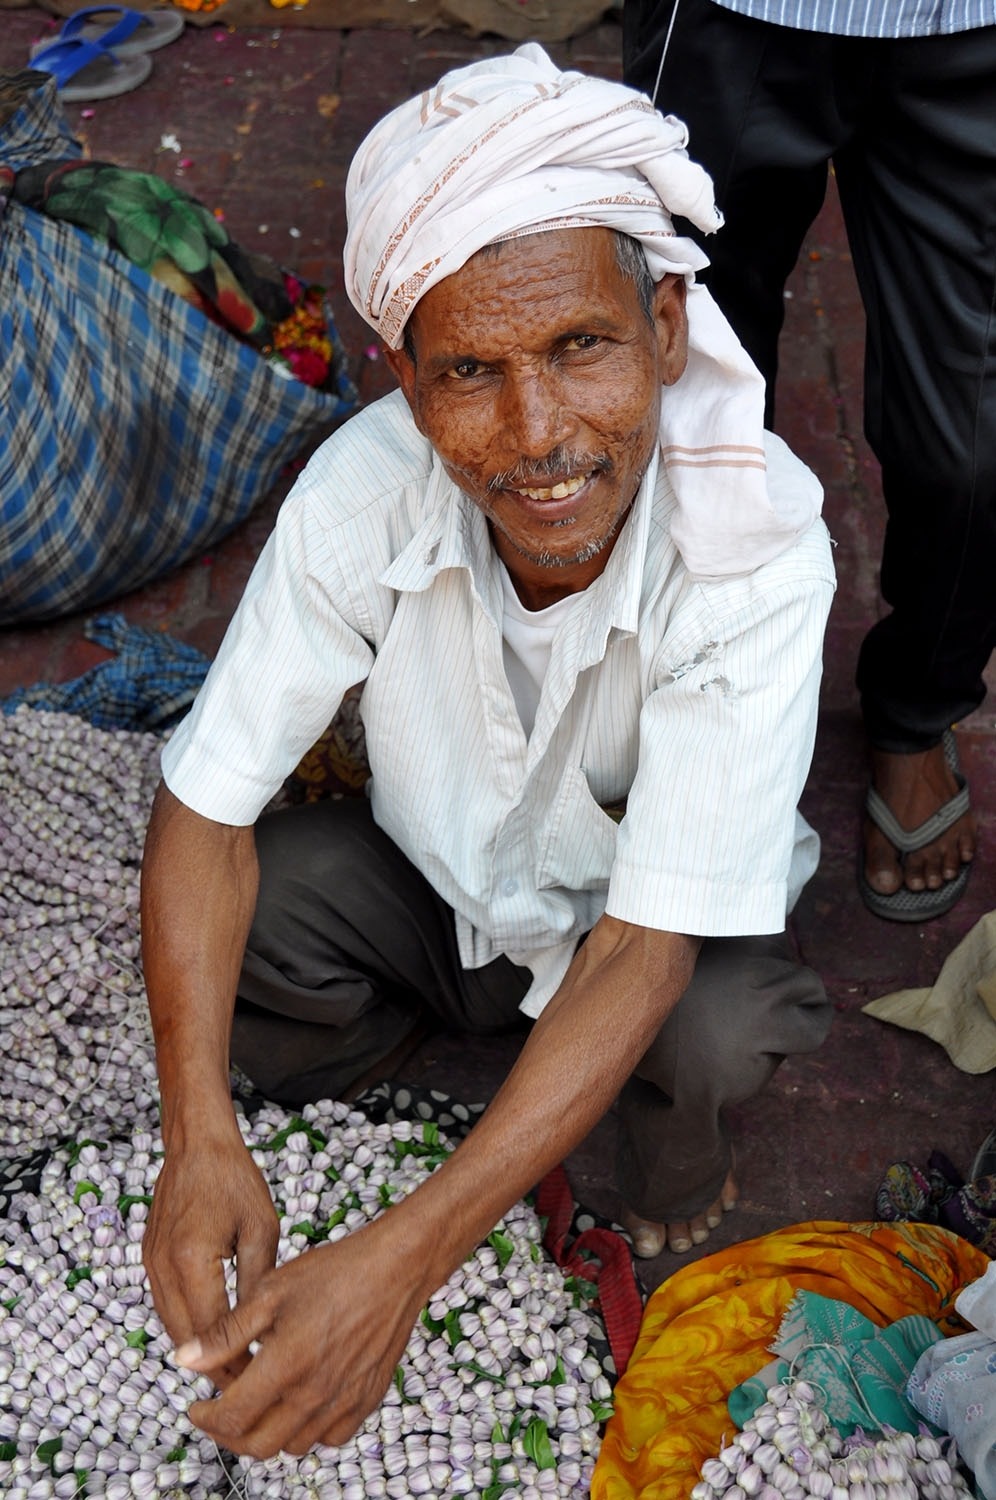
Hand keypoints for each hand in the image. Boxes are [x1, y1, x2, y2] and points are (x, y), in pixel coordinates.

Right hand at [143, 1132, 278, 1387]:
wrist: (196, 1143)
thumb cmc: (234, 1178)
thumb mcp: (261, 1229)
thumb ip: (258, 1284)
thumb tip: (264, 1332)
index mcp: (192, 1262)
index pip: (211, 1333)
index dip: (234, 1362)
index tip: (259, 1381)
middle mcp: (163, 1269)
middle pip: (185, 1340)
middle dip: (215, 1366)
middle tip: (248, 1385)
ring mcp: (150, 1265)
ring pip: (171, 1327)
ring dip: (199, 1350)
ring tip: (235, 1364)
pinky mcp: (148, 1259)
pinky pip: (165, 1306)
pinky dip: (187, 1326)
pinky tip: (214, 1333)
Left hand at [175, 1213, 424, 1457]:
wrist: (396, 1268)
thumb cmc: (335, 1272)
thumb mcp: (270, 1290)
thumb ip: (226, 1333)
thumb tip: (185, 1360)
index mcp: (287, 1364)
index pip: (233, 1418)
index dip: (205, 1419)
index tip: (196, 1407)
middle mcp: (316, 1393)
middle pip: (258, 1444)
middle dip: (229, 1434)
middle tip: (220, 1411)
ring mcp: (344, 1401)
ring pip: (292, 1445)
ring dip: (267, 1432)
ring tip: (259, 1401)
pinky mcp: (366, 1400)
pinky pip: (328, 1438)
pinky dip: (306, 1431)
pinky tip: (299, 1402)